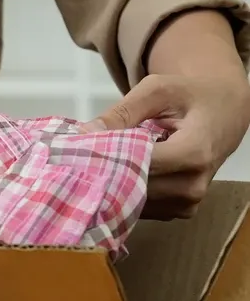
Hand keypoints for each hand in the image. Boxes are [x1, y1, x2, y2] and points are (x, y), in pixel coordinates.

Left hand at [84, 10, 249, 218]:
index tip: (75, 151)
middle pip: (133, 187)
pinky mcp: (180, 210)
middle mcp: (193, 184)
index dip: (105, 158)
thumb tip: (84, 134)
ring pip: (133, 202)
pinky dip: (124, 192)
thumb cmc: (190, 95)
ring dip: (111, 184)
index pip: (139, 164)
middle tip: (74, 158)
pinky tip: (116, 173)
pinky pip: (142, 208)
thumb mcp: (157, 90)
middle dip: (103, 172)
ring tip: (97, 163)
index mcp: (194, 152)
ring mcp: (188, 202)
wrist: (225, 112)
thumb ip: (122, 111)